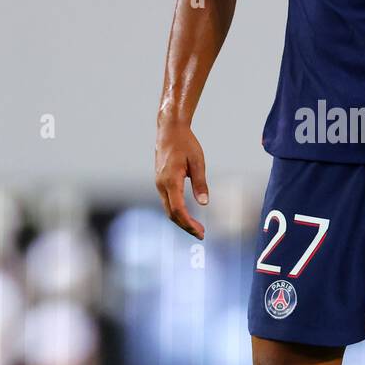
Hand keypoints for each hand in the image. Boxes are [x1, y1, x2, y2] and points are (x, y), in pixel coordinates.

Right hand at [155, 119, 208, 237]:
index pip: (178, 209)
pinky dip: (177, 212)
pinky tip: (187, 215)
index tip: (200, 232)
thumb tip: (204, 203)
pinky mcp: (160, 182)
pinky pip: (167, 202)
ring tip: (197, 227)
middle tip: (202, 234)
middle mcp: (161, 184)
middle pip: (171, 214)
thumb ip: (200, 183)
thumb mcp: (197, 162)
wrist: (170, 130)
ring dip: (181, 220)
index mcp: (170, 180)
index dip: (189, 223)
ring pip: (168, 209)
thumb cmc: (185, 144)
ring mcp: (159, 184)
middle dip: (186, 226)